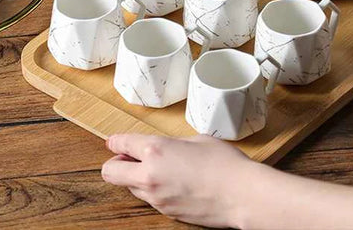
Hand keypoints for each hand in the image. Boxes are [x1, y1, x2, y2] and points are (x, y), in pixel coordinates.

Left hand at [101, 134, 255, 227]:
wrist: (241, 195)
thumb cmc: (224, 163)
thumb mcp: (197, 140)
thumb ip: (175, 143)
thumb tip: (167, 148)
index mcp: (156, 151)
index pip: (122, 144)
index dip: (115, 141)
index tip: (113, 141)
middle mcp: (149, 175)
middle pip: (111, 172)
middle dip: (115, 163)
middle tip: (128, 157)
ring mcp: (156, 198)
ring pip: (129, 187)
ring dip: (135, 177)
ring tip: (156, 169)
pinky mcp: (166, 213)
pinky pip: (149, 199)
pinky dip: (152, 190)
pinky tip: (172, 182)